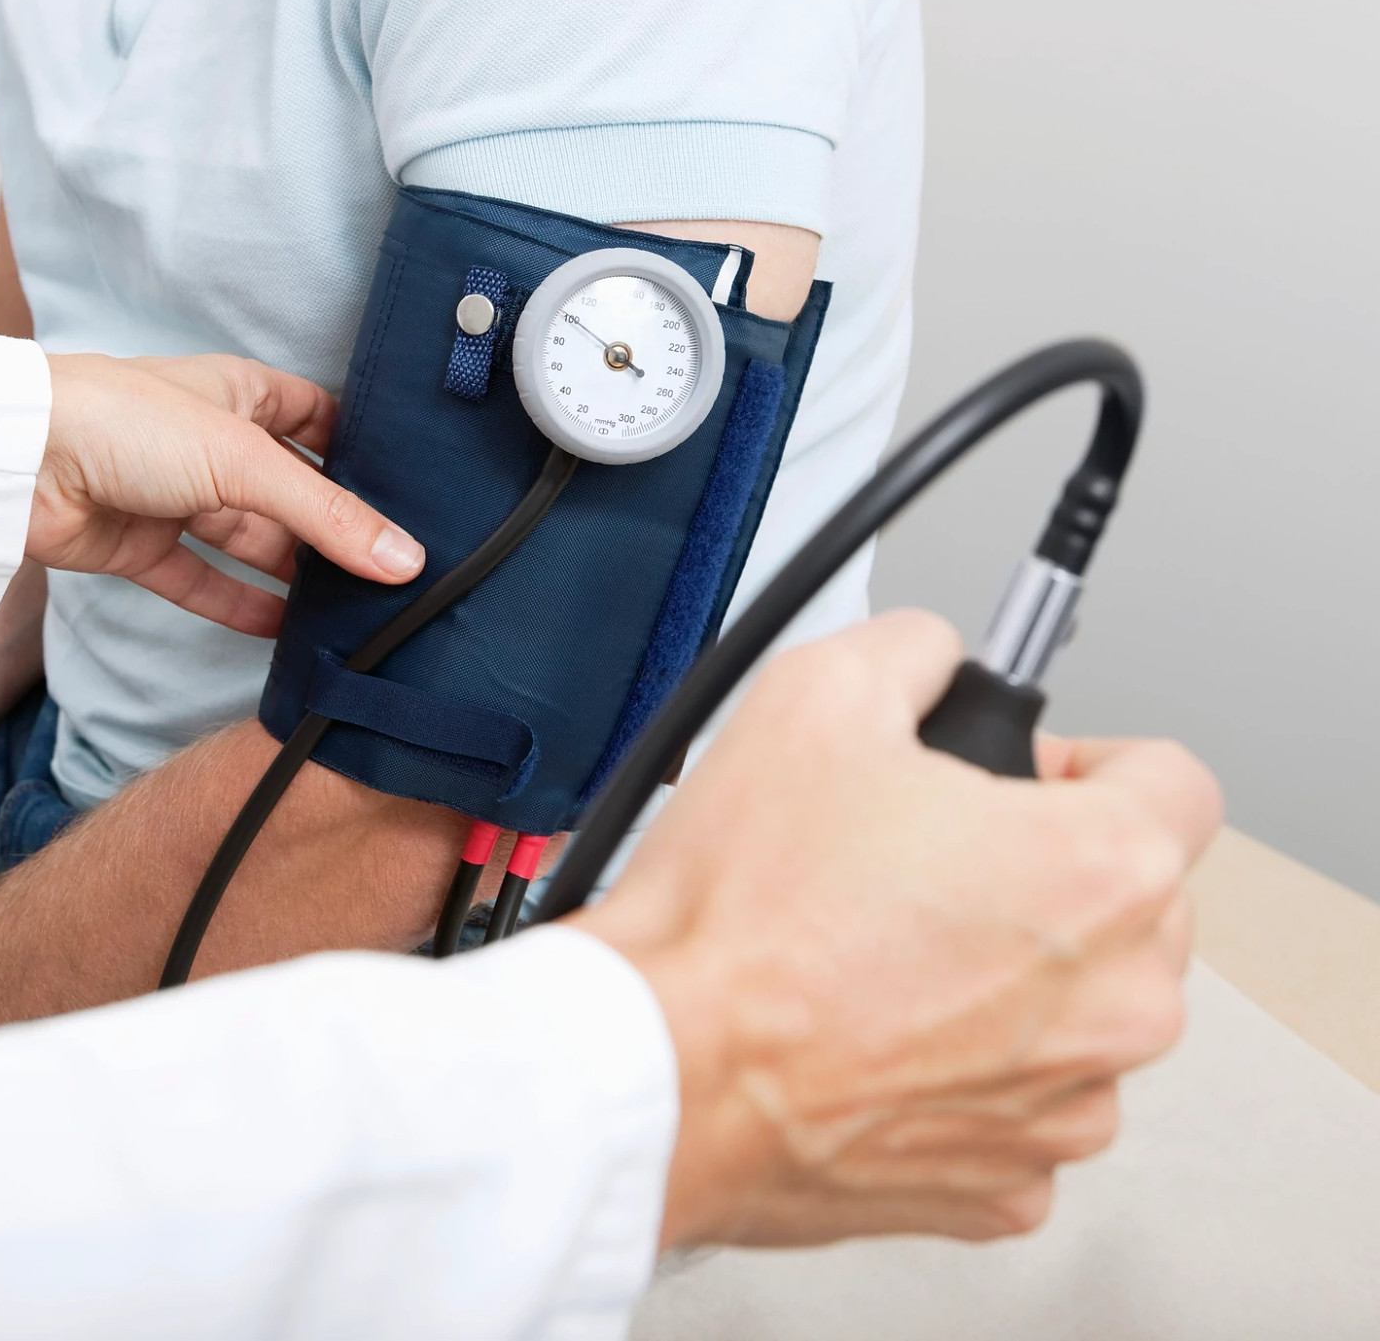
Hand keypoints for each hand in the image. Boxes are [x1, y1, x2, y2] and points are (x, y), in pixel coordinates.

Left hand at [29, 353, 424, 635]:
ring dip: (292, 573)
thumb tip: (402, 559)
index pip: (317, 418)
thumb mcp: (245, 460)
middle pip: (288, 490)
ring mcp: (174, 495)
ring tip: (350, 609)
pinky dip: (239, 605)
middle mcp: (210, 442)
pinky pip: (202, 581)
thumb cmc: (123, 421)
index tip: (410, 495)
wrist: (20, 461)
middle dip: (331, 528)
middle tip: (390, 570)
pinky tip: (284, 631)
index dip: (358, 452)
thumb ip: (326, 516)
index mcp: (239, 393)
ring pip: (248, 540)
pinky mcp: (140, 545)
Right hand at [572, 610, 1220, 1248]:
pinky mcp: (1007, 1184)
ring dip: (1010, 979)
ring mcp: (1068, 1106)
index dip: (1084, 763)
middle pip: (1135, 904)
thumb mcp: (813, 694)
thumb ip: (914, 648)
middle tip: (922, 862)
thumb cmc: (736, 915)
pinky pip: (1019, 1104)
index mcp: (1102, 873)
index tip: (1021, 781)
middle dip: (1046, 873)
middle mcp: (1120, 1002)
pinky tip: (873, 1034)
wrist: (659, 1065)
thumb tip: (931, 658)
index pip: (1173, 782)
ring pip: (1078, 1012)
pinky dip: (963, 1073)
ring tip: (882, 953)